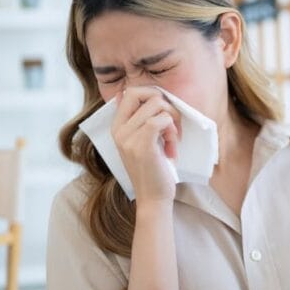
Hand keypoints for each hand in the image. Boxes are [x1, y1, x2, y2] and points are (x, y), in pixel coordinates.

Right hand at [111, 87, 181, 203]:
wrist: (153, 198)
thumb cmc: (153, 169)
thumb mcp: (140, 141)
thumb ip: (138, 120)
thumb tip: (131, 94)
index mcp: (117, 127)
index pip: (130, 92)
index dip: (152, 96)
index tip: (163, 115)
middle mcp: (119, 130)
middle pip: (145, 94)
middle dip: (166, 105)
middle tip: (172, 125)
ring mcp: (128, 138)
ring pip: (158, 106)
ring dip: (172, 122)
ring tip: (172, 141)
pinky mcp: (142, 146)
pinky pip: (161, 120)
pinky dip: (172, 131)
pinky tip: (172, 147)